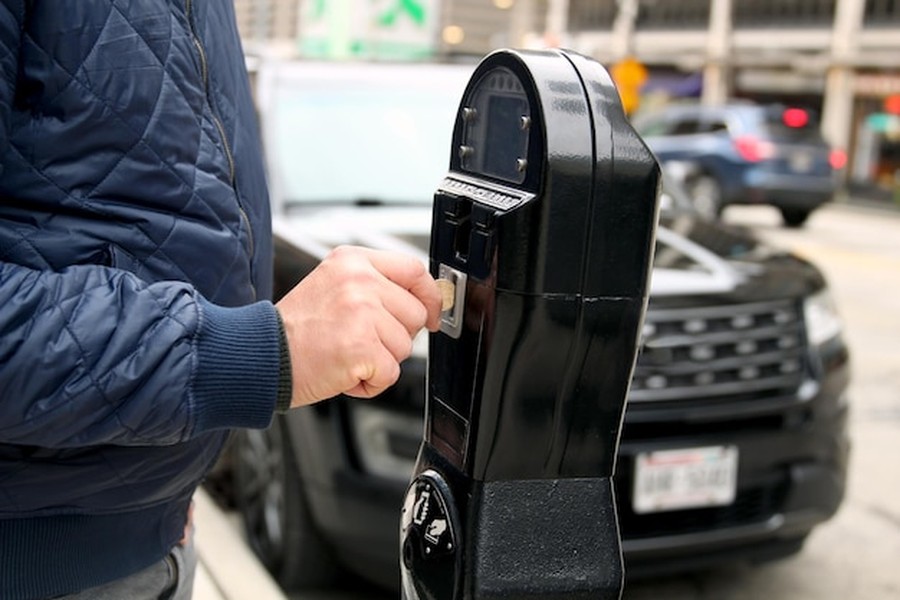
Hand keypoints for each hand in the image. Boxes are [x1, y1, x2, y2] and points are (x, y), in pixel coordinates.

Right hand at [276, 246, 441, 407]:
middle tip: (359, 340)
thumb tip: (422, 299)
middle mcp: (359, 281)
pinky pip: (391, 372)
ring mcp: (362, 312)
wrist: (263, 355)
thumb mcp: (333, 285)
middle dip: (394, 336)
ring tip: (347, 353)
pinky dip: (371, 383)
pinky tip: (345, 371)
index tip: (431, 313)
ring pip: (404, 346)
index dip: (429, 296)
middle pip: (414, 313)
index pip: (413, 270)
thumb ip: (374, 285)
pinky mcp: (362, 346)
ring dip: (380, 360)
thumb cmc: (296, 329)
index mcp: (352, 261)